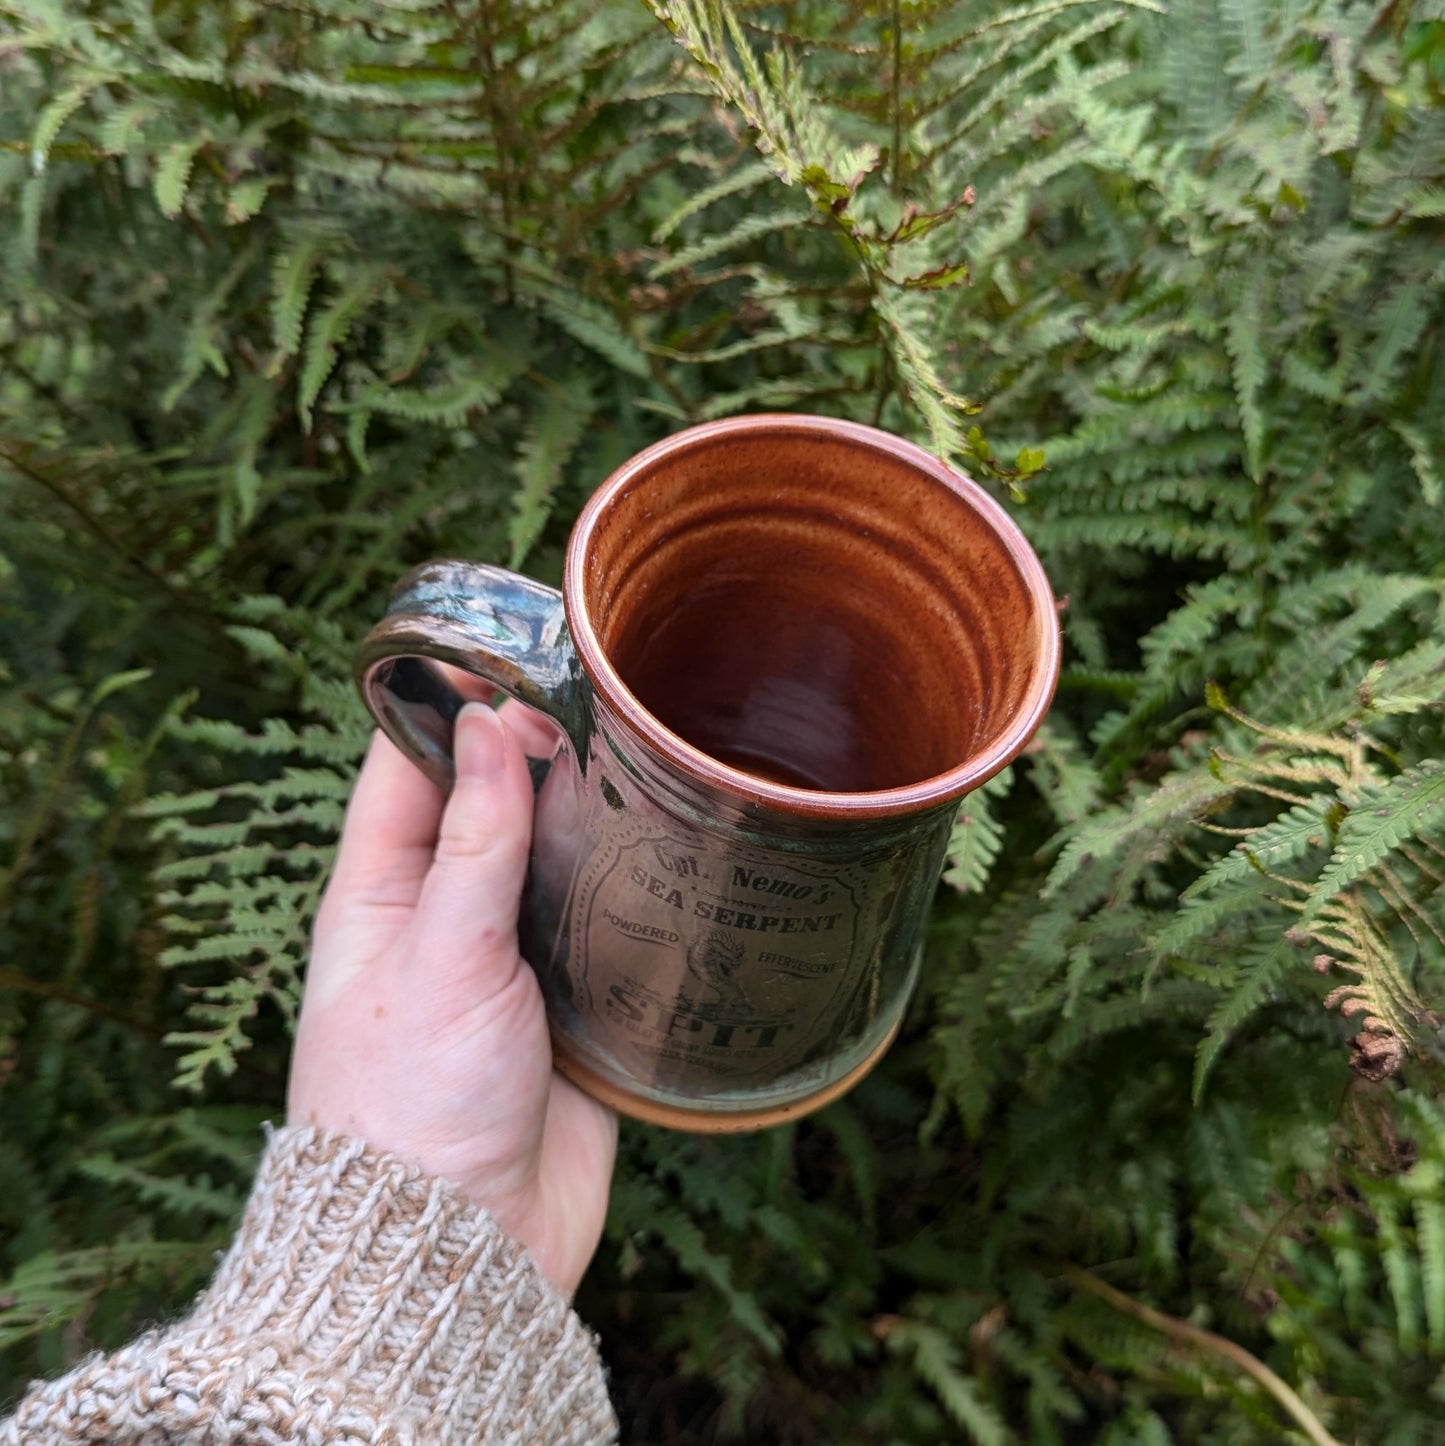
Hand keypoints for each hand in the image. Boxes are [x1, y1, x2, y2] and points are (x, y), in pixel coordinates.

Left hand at [288, 704, 617, 1295]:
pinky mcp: (573, 1002)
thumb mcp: (438, 955)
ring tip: (650, 758)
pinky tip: (677, 848)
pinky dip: (634, 888)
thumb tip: (487, 724)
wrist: (464, 1252)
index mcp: (382, 894)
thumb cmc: (411, 1106)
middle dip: (540, 752)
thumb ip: (473, 841)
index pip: (406, 767)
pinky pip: (606, 923)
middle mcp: (447, 915)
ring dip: (594, 817)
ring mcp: (512, 958)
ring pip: (558, 857)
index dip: (450, 704)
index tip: (511, 650)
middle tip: (607, 702)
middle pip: (493, 802)